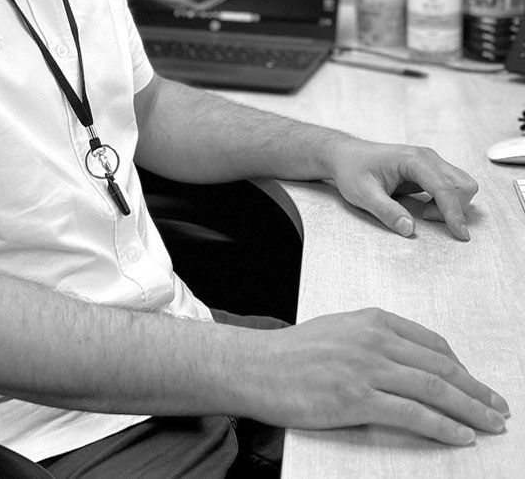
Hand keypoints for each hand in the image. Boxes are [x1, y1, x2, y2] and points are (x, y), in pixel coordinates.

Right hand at [256, 308, 508, 444]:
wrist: (256, 366)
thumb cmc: (293, 353)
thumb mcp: (338, 331)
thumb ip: (374, 341)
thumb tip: (411, 363)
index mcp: (371, 320)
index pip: (431, 343)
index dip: (461, 367)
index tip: (477, 384)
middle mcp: (373, 340)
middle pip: (441, 367)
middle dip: (476, 390)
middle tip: (499, 407)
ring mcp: (366, 368)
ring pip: (435, 390)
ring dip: (471, 409)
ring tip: (492, 423)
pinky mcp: (357, 398)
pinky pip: (414, 414)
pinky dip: (444, 426)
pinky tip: (462, 435)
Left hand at [326, 139, 477, 239]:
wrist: (345, 156)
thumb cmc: (352, 170)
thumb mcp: (363, 194)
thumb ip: (386, 211)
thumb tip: (408, 229)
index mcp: (412, 159)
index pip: (444, 187)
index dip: (454, 212)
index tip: (460, 234)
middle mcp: (426, 157)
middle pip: (462, 185)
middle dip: (454, 208)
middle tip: (425, 217)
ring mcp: (430, 162)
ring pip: (462, 185)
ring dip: (453, 205)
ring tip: (424, 212)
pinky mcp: (430, 170)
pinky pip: (453, 187)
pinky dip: (448, 202)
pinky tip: (427, 207)